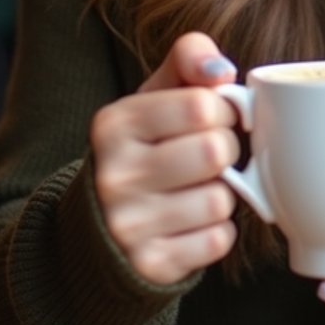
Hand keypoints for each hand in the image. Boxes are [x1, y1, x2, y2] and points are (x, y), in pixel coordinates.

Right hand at [90, 32, 240, 285]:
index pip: (202, 105)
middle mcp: (113, 176)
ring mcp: (128, 226)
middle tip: (209, 155)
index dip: (222, 110)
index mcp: (113, 125)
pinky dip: (215, 231)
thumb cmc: (142, 146)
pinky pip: (218, 240)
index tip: (211, 117)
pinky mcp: (149, 265)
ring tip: (195, 189)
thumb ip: (188, 60)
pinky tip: (190, 223)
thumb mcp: (153, 95)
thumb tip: (221, 70)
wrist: (98, 224)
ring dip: (221, 194)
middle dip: (226, 151)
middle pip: (216, 151)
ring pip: (220, 200)